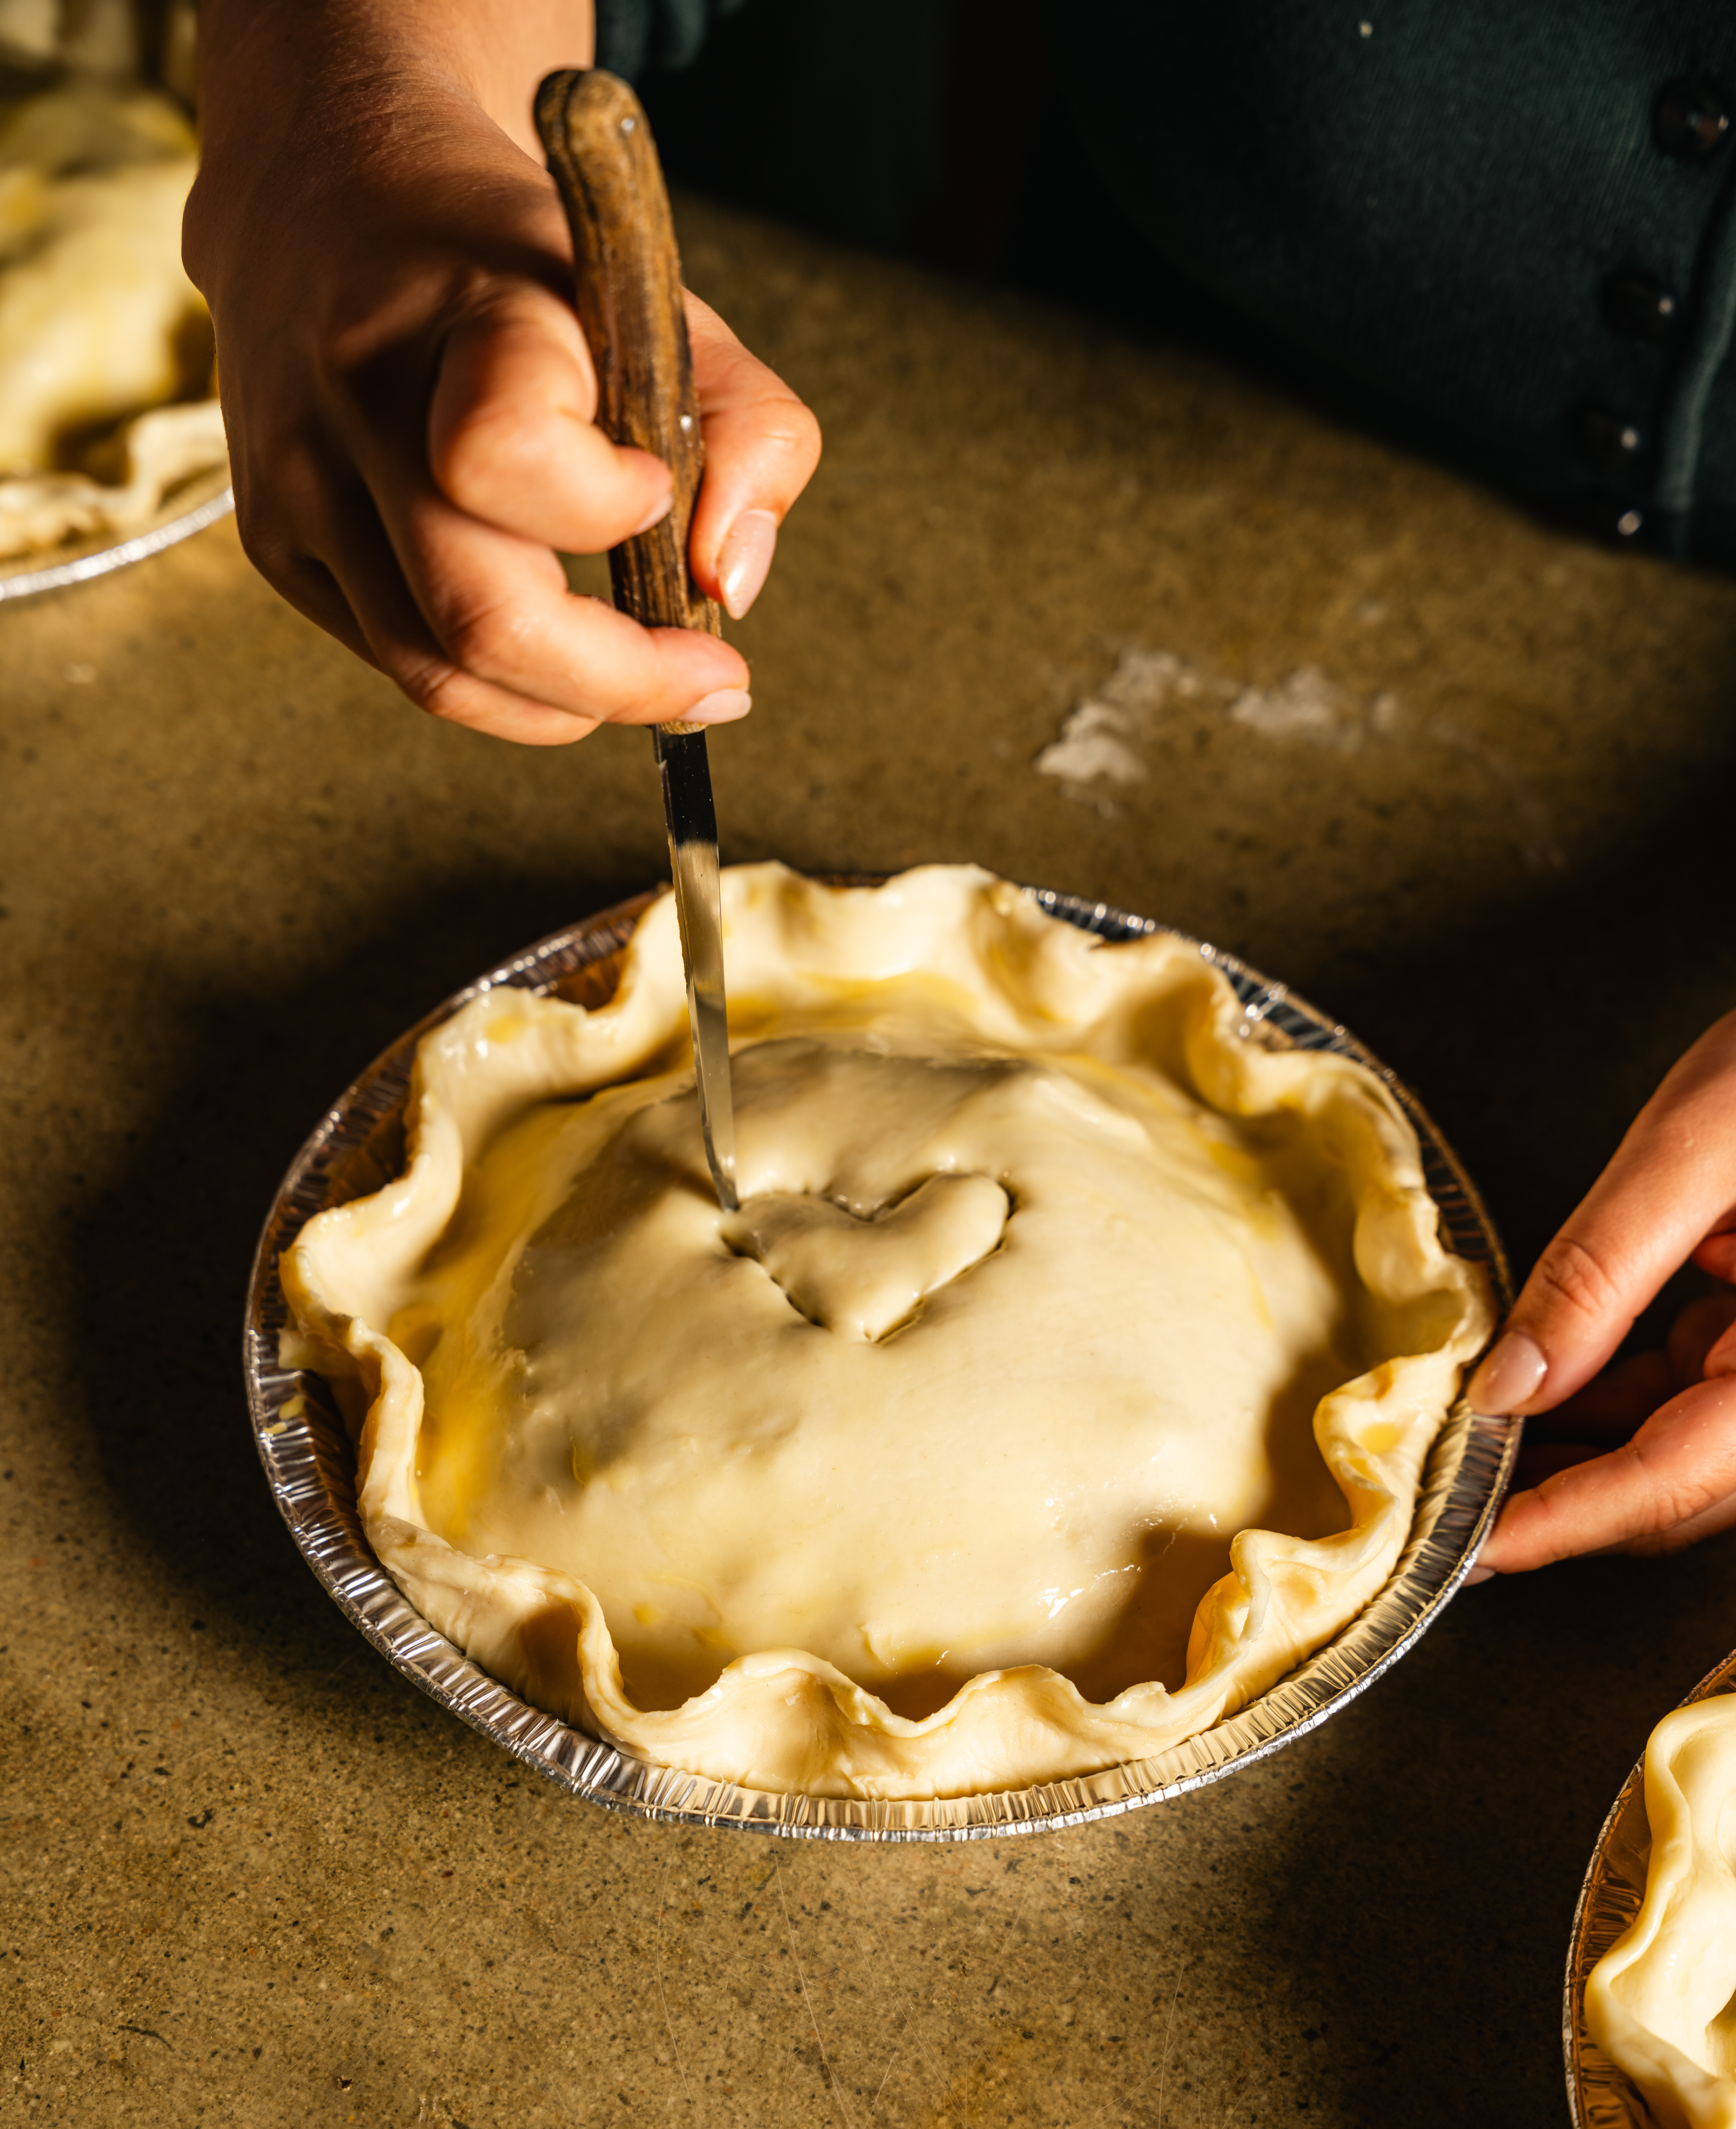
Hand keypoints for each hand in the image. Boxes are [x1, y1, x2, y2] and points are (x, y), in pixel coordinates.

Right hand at [185, 1, 819, 745]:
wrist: (328, 199)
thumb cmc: (521, 264)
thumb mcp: (668, 306)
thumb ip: (754, 434)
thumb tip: (729, 585)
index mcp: (466, 317)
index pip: (502, 450)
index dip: (604, 508)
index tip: (658, 492)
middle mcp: (358, 405)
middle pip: (481, 620)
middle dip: (621, 683)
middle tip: (711, 684)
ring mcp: (297, 485)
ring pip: (437, 674)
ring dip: (565, 706)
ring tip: (643, 679)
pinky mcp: (275, 546)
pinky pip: (403, 663)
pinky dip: (500, 683)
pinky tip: (554, 645)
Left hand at [1470, 1010, 1735, 1574]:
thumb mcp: (1697, 1150)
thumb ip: (1601, 1271)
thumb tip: (1511, 1382)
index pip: (1677, 1480)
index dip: (1568, 1523)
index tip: (1476, 1552)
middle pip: (1678, 1481)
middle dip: (1561, 1499)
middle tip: (1446, 1507)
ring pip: (1672, 1442)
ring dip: (1570, 1452)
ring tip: (1465, 1451)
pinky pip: (1680, 1387)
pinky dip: (1598, 1394)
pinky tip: (1526, 1386)